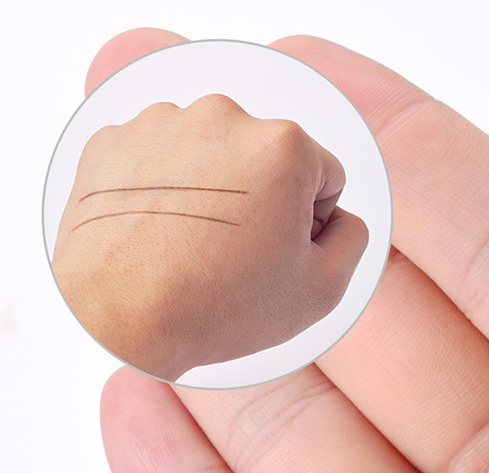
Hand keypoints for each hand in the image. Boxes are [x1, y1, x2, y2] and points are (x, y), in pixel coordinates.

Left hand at [53, 89, 367, 380]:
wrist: (116, 319)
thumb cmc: (216, 307)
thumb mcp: (321, 291)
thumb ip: (353, 240)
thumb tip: (342, 218)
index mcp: (283, 146)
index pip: (325, 175)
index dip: (311, 223)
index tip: (280, 254)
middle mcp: (223, 118)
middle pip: (268, 160)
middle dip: (262, 201)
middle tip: (236, 256)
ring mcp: (162, 124)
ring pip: (213, 157)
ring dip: (214, 193)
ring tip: (193, 248)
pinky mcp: (116, 141)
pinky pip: (161, 161)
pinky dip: (165, 191)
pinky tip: (160, 235)